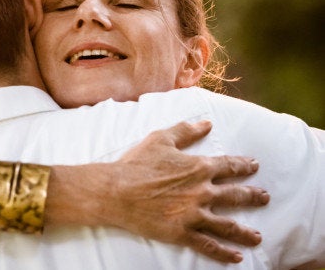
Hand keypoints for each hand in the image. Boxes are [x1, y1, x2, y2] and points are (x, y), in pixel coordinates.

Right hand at [93, 121, 268, 262]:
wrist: (116, 191)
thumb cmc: (136, 164)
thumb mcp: (161, 139)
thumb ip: (186, 131)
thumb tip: (207, 124)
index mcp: (198, 168)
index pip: (229, 166)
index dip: (244, 166)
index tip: (254, 166)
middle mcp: (202, 192)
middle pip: (236, 195)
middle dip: (253, 196)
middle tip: (264, 198)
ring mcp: (194, 214)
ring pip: (228, 225)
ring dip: (245, 232)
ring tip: (257, 237)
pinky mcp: (182, 232)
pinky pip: (209, 245)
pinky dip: (224, 252)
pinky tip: (237, 257)